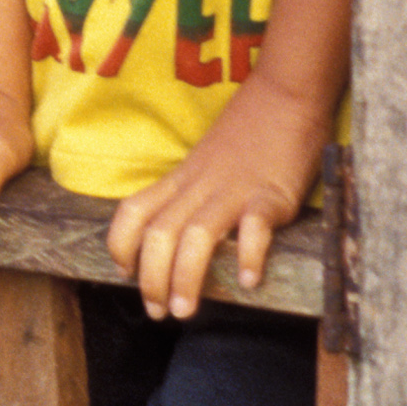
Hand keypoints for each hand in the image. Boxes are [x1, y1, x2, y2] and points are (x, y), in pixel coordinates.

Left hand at [106, 75, 331, 318]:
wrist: (286, 93)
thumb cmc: (249, 133)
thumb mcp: (205, 161)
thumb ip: (190, 193)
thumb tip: (177, 236)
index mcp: (181, 179)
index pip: (132, 212)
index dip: (120, 246)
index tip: (126, 275)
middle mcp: (199, 187)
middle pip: (159, 234)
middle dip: (151, 280)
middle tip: (159, 312)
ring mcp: (233, 190)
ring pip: (195, 236)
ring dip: (185, 278)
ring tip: (186, 311)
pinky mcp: (270, 193)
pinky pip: (254, 226)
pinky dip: (248, 255)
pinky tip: (247, 281)